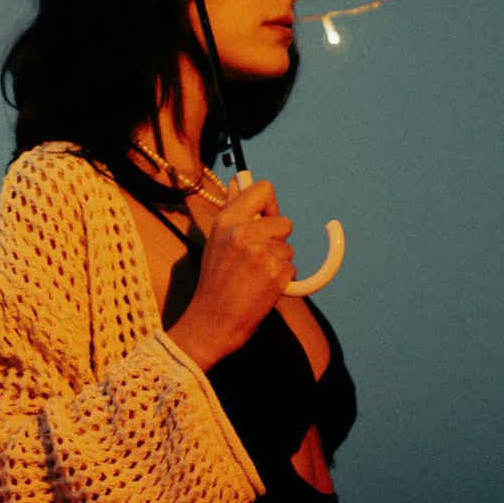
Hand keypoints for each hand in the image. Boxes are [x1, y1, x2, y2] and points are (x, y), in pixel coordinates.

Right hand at [168, 178, 293, 370]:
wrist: (211, 323)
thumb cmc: (214, 281)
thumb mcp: (216, 239)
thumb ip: (232, 209)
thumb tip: (239, 179)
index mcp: (227, 220)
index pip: (264, 189)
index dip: (271, 205)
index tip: (266, 220)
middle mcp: (243, 232)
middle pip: (284, 222)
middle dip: (277, 241)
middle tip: (255, 260)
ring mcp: (260, 253)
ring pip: (288, 249)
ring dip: (278, 263)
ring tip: (254, 278)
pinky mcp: (276, 274)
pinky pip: (292, 269)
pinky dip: (282, 281)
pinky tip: (261, 290)